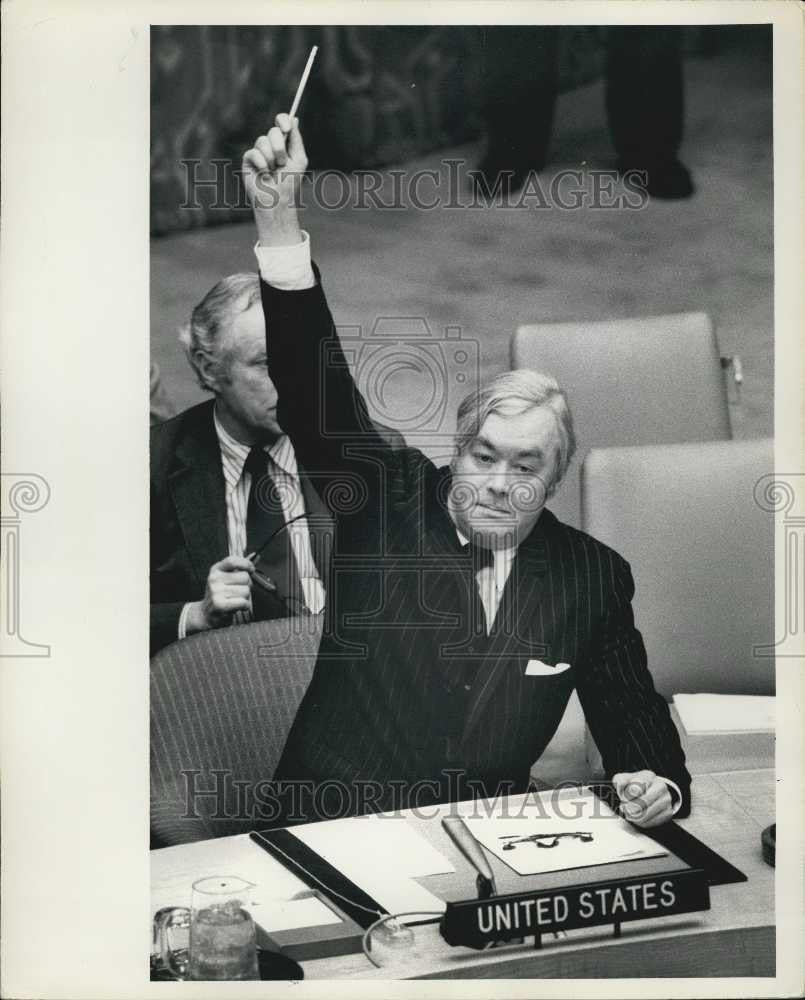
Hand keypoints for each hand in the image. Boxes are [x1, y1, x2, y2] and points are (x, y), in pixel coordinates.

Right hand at [185, 556, 254, 633]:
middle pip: (245, 577)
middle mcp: (214, 579)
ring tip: (236, 600)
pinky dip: (245, 606)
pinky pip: (243, 602)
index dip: (246, 564)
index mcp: (216, 570)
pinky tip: (238, 607)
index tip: (251, 570)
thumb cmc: (220, 595)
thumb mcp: (224, 578)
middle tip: (240, 591)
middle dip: (248, 585)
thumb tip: (254, 559)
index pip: (233, 561)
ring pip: (246, 590)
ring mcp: (216, 592)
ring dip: (246, 597)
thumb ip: (237, 569)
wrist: (206, 615)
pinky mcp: (220, 605)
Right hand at [242, 113, 307, 245]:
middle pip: (273, 131)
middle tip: (282, 162)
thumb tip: (294, 119)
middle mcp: (270, 145)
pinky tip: (265, 175)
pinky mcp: (248, 160)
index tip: (286, 127)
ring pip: (262, 141)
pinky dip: (262, 165)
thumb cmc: (290, 182)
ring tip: (273, 171)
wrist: (278, 201)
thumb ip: (296, 139)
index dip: (283, 120)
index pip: (281, 122)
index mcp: (284, 143)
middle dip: (280, 147)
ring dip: (271, 158)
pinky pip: (254, 153)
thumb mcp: (299, 159)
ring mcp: (258, 151)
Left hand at [612, 770, 674, 827]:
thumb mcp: (625, 780)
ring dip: (634, 816)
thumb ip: (621, 781)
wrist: (652, 792)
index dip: (628, 795)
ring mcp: (666, 799)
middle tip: (624, 809)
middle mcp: (660, 786)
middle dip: (630, 808)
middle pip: (643, 802)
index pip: (637, 787)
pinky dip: (642, 822)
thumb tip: (621, 787)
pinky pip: (652, 822)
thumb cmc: (636, 786)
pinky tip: (638, 817)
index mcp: (648, 776)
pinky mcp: (668, 812)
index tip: (623, 797)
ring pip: (647, 814)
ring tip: (629, 813)